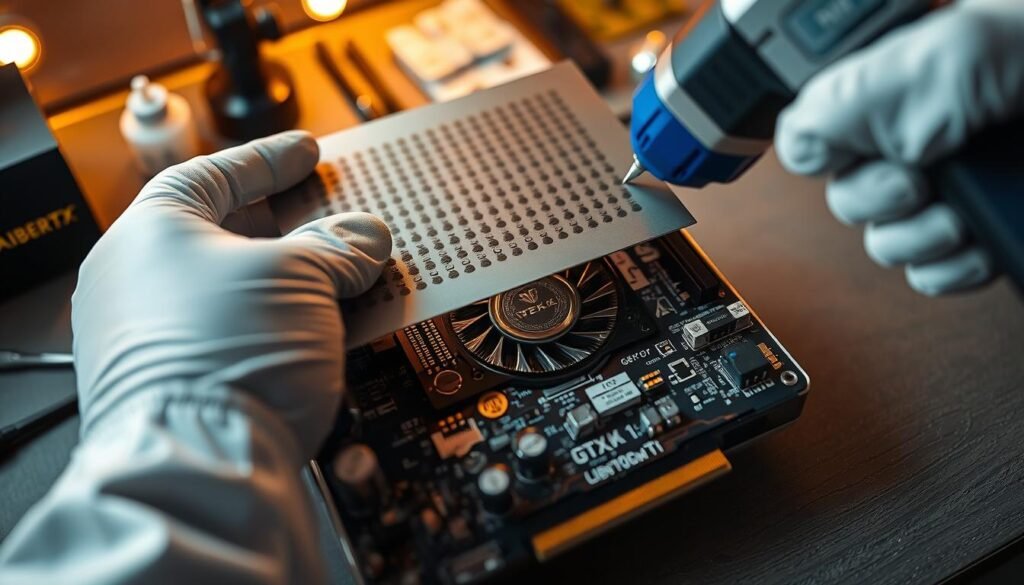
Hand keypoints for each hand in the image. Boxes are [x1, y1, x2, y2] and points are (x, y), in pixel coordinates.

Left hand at [73, 130, 391, 456]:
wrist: (200, 466)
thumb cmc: (227, 356)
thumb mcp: (299, 278)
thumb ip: (335, 247)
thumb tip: (365, 236)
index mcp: (149, 233)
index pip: (213, 174)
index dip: (270, 159)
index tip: (308, 152)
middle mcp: (135, 283)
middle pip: (221, 235)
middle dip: (285, 228)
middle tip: (331, 218)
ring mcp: (149, 340)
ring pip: (229, 293)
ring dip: (286, 284)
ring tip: (338, 282)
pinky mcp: (172, 388)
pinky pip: (230, 339)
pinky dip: (273, 328)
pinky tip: (314, 337)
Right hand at [774, 0, 1023, 295]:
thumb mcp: (929, 64)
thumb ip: (842, 106)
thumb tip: (799, 151)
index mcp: (873, 105)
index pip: (806, 145)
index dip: (821, 163)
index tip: (862, 158)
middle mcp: (900, 148)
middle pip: (847, 207)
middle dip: (882, 204)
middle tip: (920, 180)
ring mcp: (939, 192)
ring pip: (887, 247)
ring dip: (920, 241)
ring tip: (958, 215)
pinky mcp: (973, 231)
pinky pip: (932, 276)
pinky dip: (952, 270)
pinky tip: (973, 243)